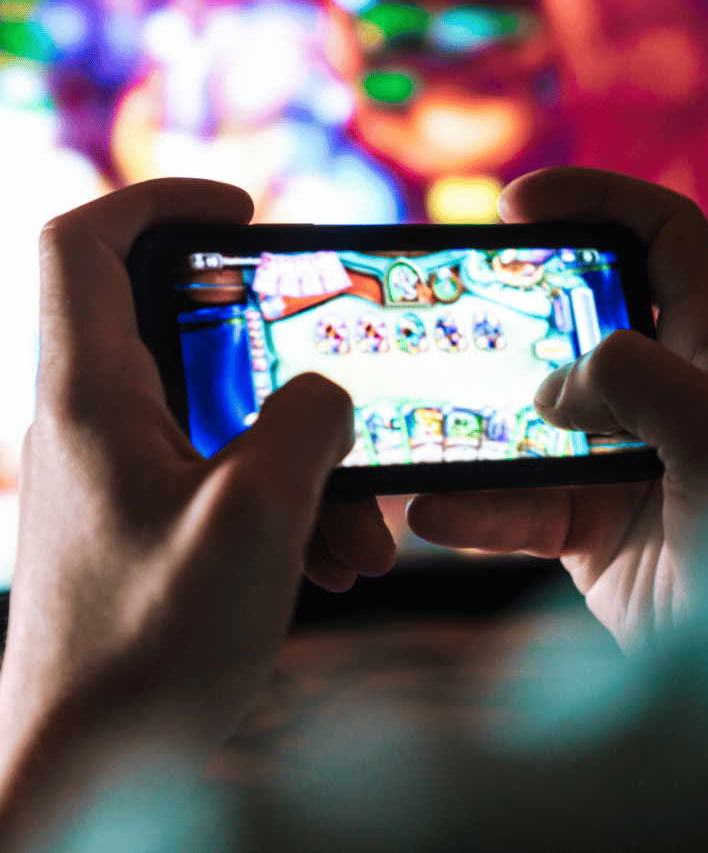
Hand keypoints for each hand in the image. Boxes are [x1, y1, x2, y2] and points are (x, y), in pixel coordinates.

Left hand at [0, 179, 394, 840]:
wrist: (87, 769)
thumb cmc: (147, 650)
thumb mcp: (257, 518)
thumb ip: (305, 425)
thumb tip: (326, 395)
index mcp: (93, 399)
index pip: (86, 244)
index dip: (161, 200)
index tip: (243, 208)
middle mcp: (96, 426)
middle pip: (182, 330)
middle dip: (278, 355)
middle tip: (335, 377)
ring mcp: (124, 478)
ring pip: (224, 419)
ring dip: (302, 456)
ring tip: (360, 529)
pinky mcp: (151, 525)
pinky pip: (229, 479)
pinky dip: (288, 503)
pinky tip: (334, 561)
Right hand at [407, 168, 707, 649]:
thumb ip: (645, 381)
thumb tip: (557, 384)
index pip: (663, 234)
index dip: (596, 199)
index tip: (517, 205)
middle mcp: (669, 391)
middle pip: (580, 315)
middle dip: (517, 308)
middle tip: (453, 306)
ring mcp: (620, 454)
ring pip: (532, 413)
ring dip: (477, 420)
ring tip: (421, 422)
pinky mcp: (584, 517)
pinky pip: (515, 498)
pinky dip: (475, 505)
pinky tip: (433, 511)